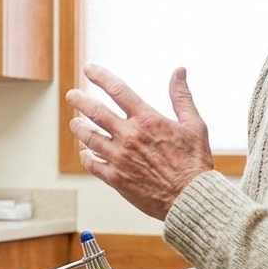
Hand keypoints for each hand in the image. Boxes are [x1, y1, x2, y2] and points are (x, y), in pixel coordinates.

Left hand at [68, 65, 213, 219]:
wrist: (190, 199)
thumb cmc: (194, 163)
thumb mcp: (194, 125)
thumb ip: (182, 97)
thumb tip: (179, 72)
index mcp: (147, 120)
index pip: (118, 90)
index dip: (100, 76)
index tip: (89, 69)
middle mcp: (129, 136)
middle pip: (95, 111)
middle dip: (80, 100)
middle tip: (72, 95)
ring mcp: (119, 158)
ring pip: (89, 137)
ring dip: (79, 127)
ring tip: (74, 122)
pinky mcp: (115, 178)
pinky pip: (92, 164)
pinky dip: (85, 156)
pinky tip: (85, 153)